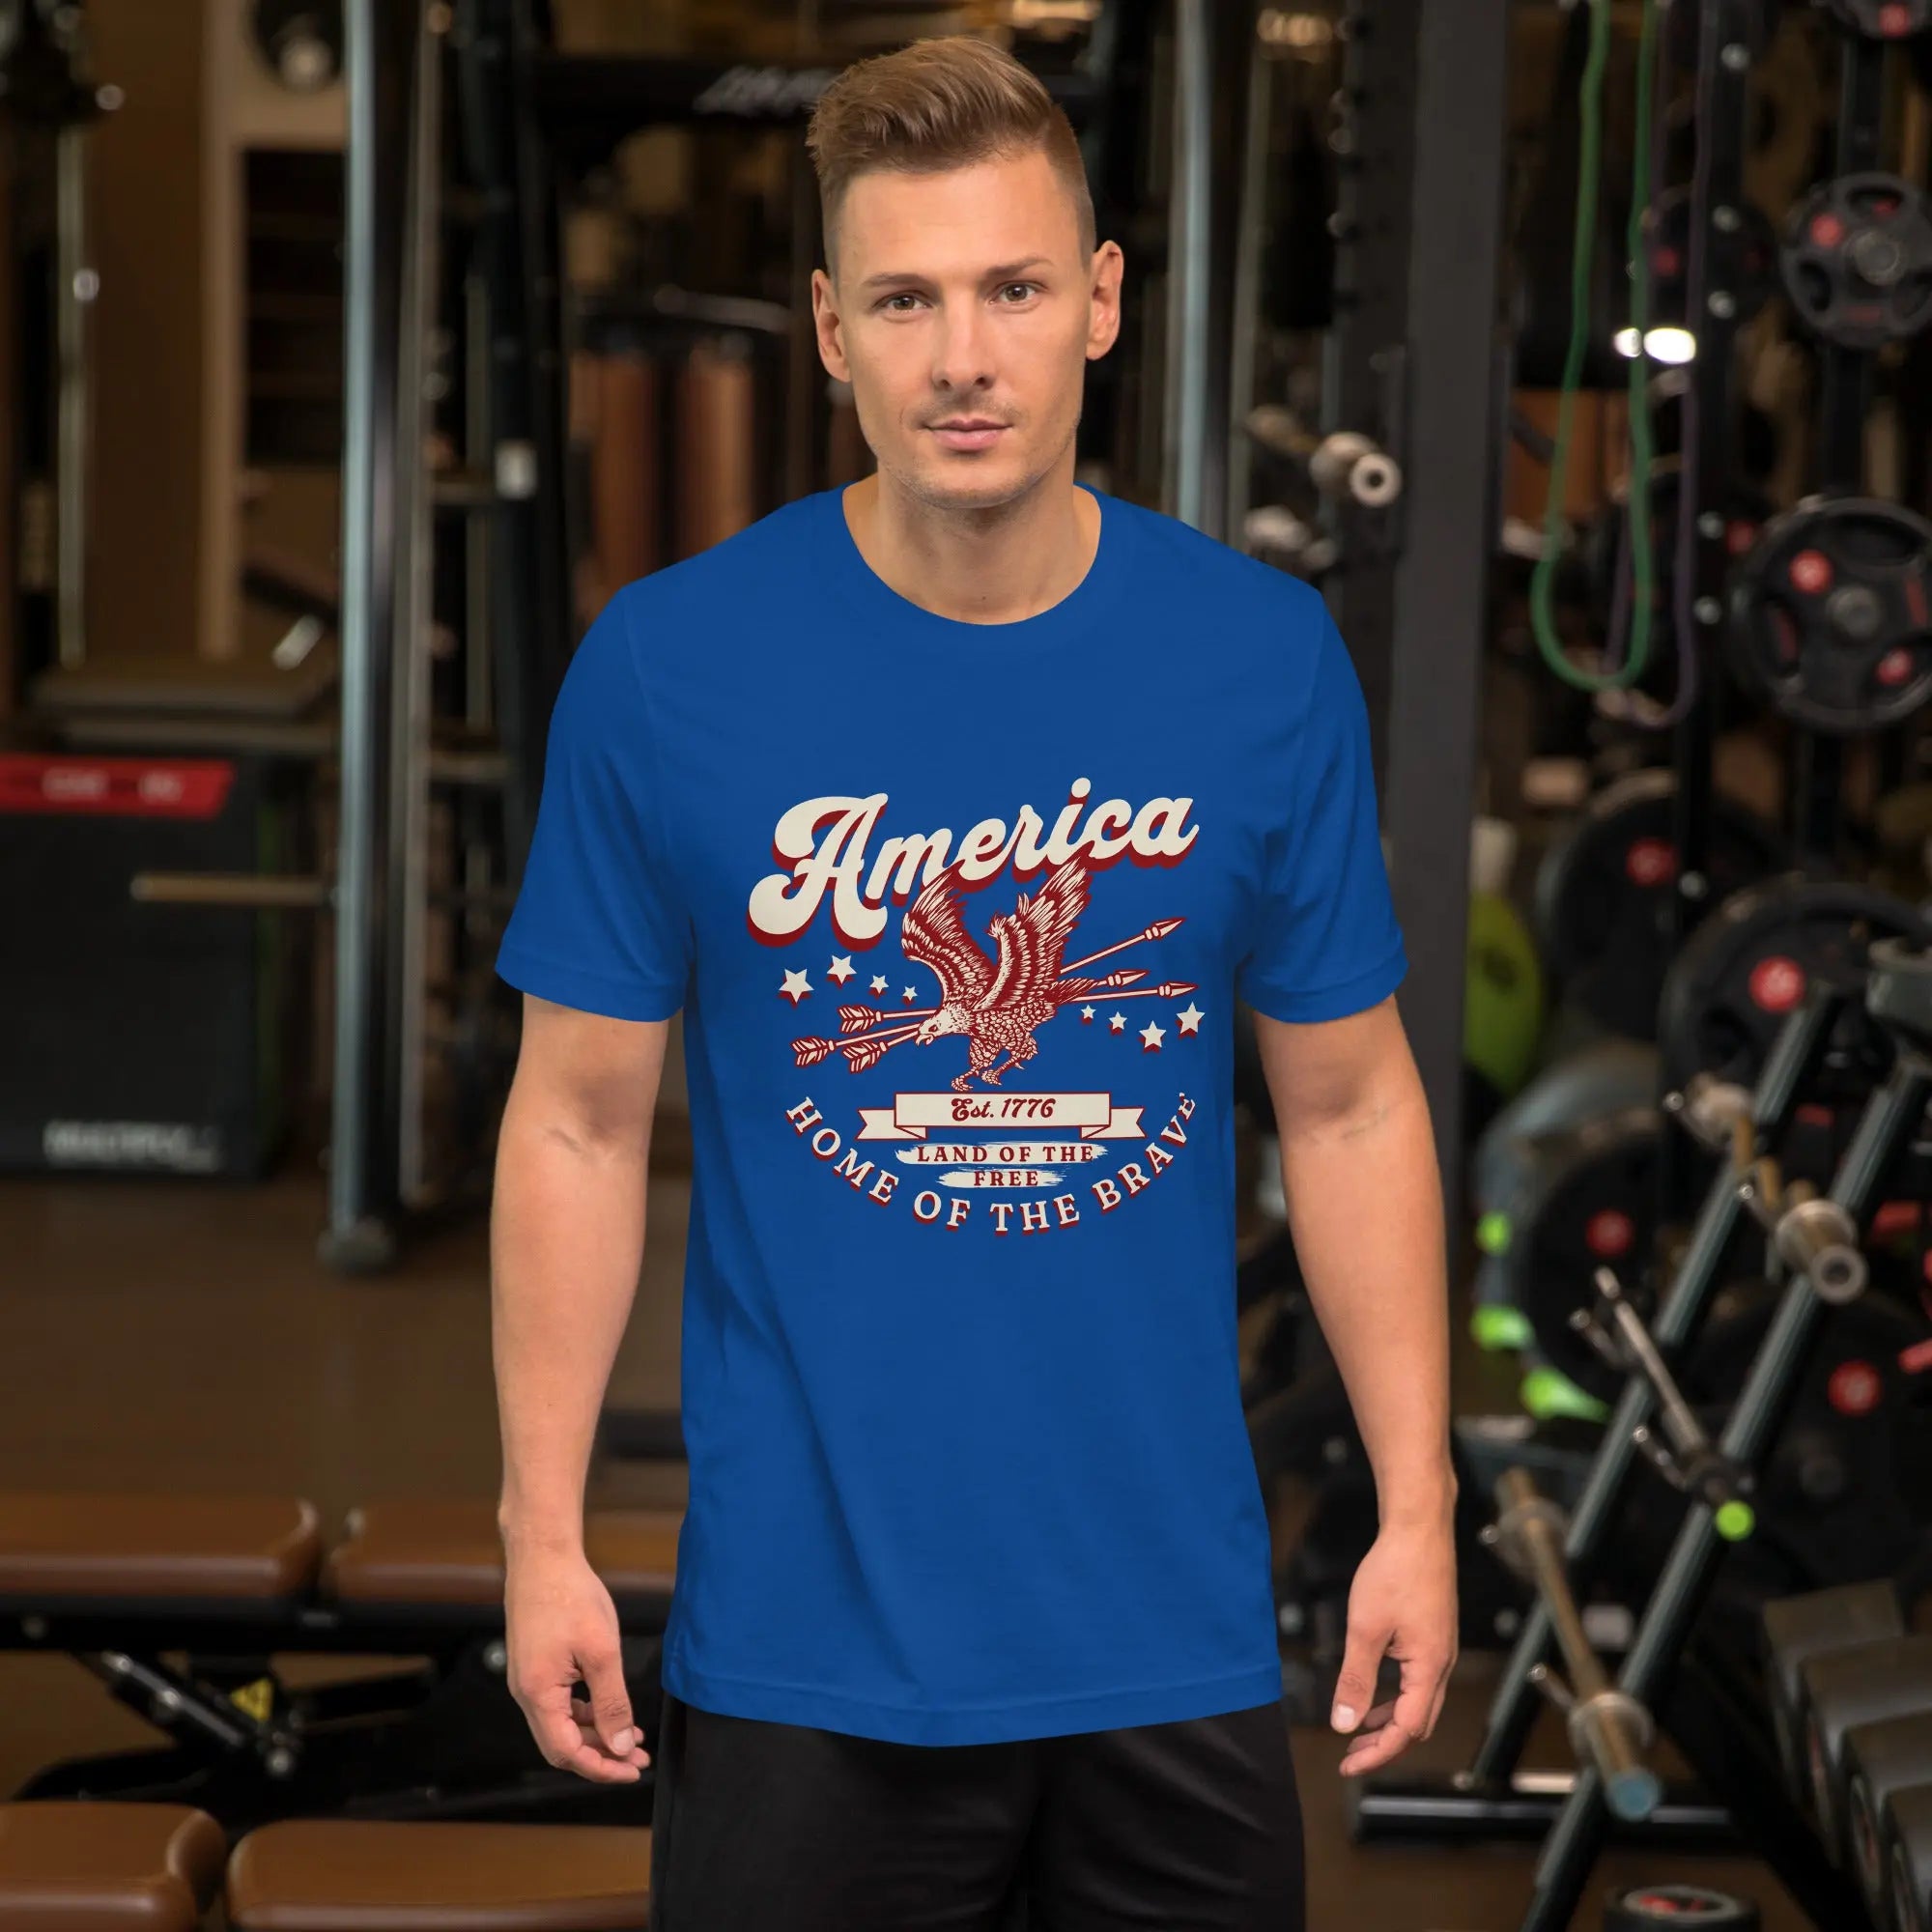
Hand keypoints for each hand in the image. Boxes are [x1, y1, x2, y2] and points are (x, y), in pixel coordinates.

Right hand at [505, 1543, 650, 1782]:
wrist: (543, 1557)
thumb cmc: (571, 1596)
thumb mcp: (601, 1652)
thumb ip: (611, 1703)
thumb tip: (619, 1746)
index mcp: (538, 1695)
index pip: (567, 1752)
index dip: (600, 1767)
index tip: (631, 1770)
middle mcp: (526, 1694)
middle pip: (562, 1744)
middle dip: (601, 1755)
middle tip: (637, 1757)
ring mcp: (528, 1680)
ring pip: (561, 1725)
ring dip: (595, 1734)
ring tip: (632, 1735)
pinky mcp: (535, 1666)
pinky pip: (559, 1704)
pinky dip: (585, 1713)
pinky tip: (609, 1709)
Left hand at [1331, 1516, 1457, 1776]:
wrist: (1419, 1529)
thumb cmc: (1395, 1572)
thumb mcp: (1365, 1629)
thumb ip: (1356, 1679)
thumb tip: (1344, 1723)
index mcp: (1429, 1668)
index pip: (1406, 1730)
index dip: (1377, 1753)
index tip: (1347, 1765)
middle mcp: (1441, 1664)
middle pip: (1417, 1723)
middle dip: (1385, 1744)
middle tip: (1351, 1755)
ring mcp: (1440, 1649)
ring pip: (1418, 1703)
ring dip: (1390, 1721)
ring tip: (1358, 1730)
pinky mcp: (1433, 1635)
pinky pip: (1417, 1681)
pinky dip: (1395, 1696)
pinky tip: (1373, 1691)